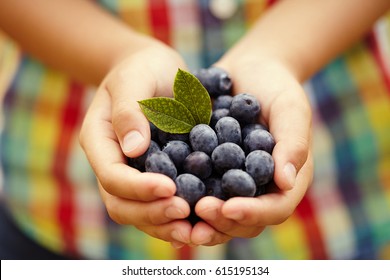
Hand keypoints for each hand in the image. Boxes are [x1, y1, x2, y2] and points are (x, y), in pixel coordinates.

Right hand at [79, 38, 193, 246]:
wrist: (155, 72)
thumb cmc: (141, 68)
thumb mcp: (134, 78)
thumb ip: (130, 111)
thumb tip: (135, 150)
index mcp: (101, 143)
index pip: (112, 176)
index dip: (138, 187)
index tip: (170, 187)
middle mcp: (115, 165)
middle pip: (123, 205)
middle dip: (152, 214)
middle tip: (184, 213)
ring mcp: (135, 174)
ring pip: (141, 213)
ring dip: (165, 225)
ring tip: (195, 229)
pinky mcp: (157, 176)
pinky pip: (162, 204)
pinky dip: (177, 218)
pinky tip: (199, 224)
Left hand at [190, 56, 312, 244]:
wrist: (249, 70)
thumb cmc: (277, 87)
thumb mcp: (290, 109)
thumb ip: (293, 143)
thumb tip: (286, 182)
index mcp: (285, 180)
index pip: (275, 208)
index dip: (253, 213)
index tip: (229, 208)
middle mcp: (259, 188)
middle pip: (244, 220)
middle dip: (222, 221)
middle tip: (198, 211)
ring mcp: (232, 182)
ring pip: (219, 213)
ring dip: (199, 218)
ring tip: (177, 211)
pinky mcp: (210, 171)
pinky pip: (198, 189)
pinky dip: (183, 195)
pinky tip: (162, 193)